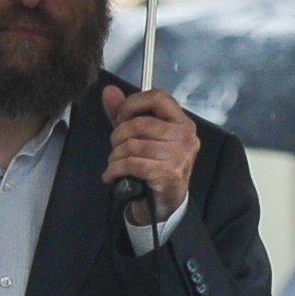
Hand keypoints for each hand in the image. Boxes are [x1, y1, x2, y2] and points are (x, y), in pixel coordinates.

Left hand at [99, 79, 198, 224]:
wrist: (163, 204)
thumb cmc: (153, 166)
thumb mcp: (139, 137)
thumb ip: (123, 114)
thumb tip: (109, 91)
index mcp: (182, 122)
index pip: (158, 97)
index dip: (132, 104)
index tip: (120, 117)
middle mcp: (185, 137)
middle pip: (140, 123)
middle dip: (118, 135)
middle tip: (115, 147)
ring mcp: (179, 156)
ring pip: (133, 145)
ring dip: (115, 155)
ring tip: (114, 162)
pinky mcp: (168, 174)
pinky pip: (132, 164)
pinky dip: (115, 169)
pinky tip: (111, 174)